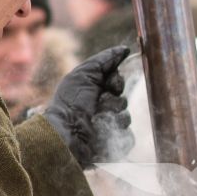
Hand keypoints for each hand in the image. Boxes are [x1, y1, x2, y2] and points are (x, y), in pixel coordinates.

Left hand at [44, 46, 132, 168]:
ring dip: (114, 119)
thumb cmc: (71, 103)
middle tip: (98, 107)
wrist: (67, 134)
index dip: (116, 83)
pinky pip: (129, 137)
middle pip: (123, 100)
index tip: (108, 86)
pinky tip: (105, 135)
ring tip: (97, 123)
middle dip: (113, 102)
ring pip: (126, 118)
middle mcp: (100, 109)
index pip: (118, 82)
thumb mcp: (84, 74)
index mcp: (93, 93)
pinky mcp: (113, 145)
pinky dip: (120, 136)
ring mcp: (107, 128)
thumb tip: (125, 50)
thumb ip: (104, 61)